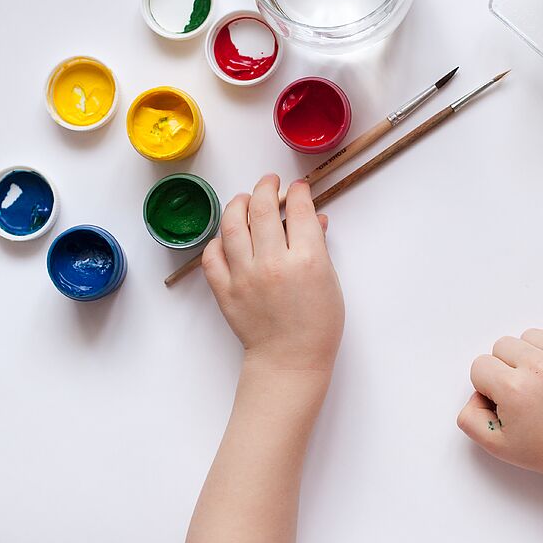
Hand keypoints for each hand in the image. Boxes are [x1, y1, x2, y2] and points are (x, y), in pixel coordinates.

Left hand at [202, 174, 344, 371]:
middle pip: (262, 209)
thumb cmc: (317, 325)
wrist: (291, 360)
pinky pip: (212, 255)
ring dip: (238, 204)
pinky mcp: (225, 290)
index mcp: (307, 260)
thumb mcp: (329, 281)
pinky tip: (228, 236)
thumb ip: (319, 246)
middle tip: (270, 183)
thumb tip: (313, 217)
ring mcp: (245, 276)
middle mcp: (273, 263)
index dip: (299, 192)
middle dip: (267, 187)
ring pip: (231, 225)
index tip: (298, 188)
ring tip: (245, 199)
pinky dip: (218, 240)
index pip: (299, 210)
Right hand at [457, 323, 542, 483]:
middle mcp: (539, 367)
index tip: (505, 402)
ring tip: (541, 381)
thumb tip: (477, 391)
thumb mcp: (493, 444)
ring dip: (530, 355)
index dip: (488, 386)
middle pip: (502, 345)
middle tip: (523, 392)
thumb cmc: (542, 450)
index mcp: (514, 389)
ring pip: (529, 335)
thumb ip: (469, 417)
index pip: (480, 364)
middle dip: (506, 368)